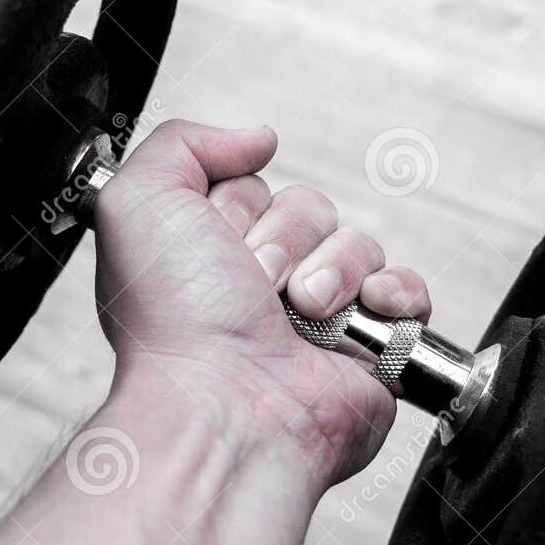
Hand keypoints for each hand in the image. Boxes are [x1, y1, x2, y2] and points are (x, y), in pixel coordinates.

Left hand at [93, 120, 431, 488]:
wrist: (225, 405)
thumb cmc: (173, 324)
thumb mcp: (137, 200)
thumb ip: (183, 142)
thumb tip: (255, 139)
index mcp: (207, 260)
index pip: (252, 189)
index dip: (235, 208)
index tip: (211, 243)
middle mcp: (261, 290)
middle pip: (308, 208)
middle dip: (283, 238)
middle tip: (251, 284)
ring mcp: (319, 321)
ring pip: (357, 243)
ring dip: (329, 269)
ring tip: (298, 311)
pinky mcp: (370, 351)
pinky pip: (407, 291)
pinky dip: (391, 294)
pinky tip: (359, 312)